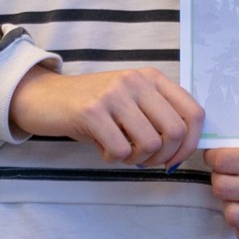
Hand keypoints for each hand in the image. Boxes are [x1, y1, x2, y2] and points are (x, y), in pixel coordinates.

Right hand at [8, 65, 203, 168]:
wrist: (44, 97)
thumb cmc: (93, 106)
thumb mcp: (131, 101)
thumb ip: (158, 116)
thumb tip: (184, 149)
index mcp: (152, 78)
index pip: (194, 112)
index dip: (191, 143)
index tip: (175, 159)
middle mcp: (137, 81)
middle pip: (176, 132)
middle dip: (163, 156)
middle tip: (143, 159)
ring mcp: (114, 94)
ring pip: (150, 144)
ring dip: (137, 159)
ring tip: (120, 151)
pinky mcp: (92, 111)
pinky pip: (120, 150)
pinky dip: (114, 158)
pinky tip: (102, 148)